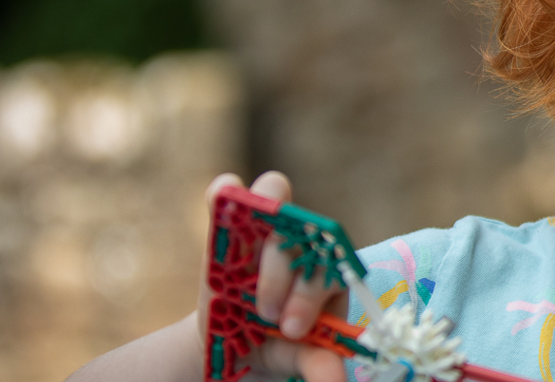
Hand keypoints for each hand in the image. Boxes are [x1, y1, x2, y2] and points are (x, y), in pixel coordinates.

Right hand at [198, 172, 350, 381]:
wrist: (234, 344)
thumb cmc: (275, 346)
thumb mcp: (295, 358)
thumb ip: (317, 363)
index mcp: (330, 272)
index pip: (333, 264)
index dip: (311, 293)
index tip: (290, 329)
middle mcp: (304, 243)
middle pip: (305, 233)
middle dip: (282, 276)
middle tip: (266, 316)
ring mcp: (267, 229)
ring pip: (276, 200)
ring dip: (254, 234)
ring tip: (241, 283)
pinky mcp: (230, 226)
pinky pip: (231, 194)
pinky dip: (226, 191)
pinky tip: (222, 195)